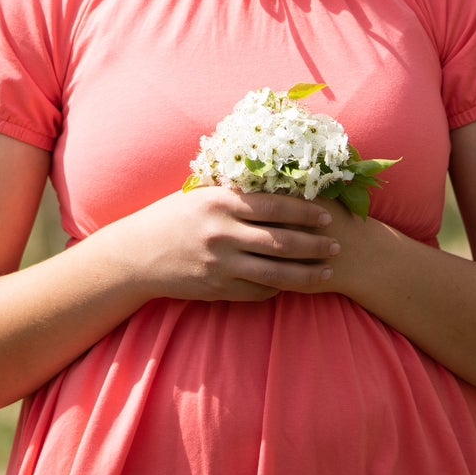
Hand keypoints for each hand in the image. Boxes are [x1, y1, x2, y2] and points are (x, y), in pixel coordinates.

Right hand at [124, 187, 342, 304]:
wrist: (138, 254)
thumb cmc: (173, 216)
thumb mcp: (202, 194)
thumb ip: (236, 192)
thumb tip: (277, 183)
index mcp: (222, 202)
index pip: (275, 206)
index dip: (305, 212)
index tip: (326, 215)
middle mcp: (223, 234)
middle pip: (281, 241)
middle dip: (314, 245)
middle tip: (337, 245)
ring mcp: (221, 264)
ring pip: (275, 272)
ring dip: (305, 274)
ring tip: (327, 272)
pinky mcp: (217, 288)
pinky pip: (257, 291)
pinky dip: (278, 289)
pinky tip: (294, 285)